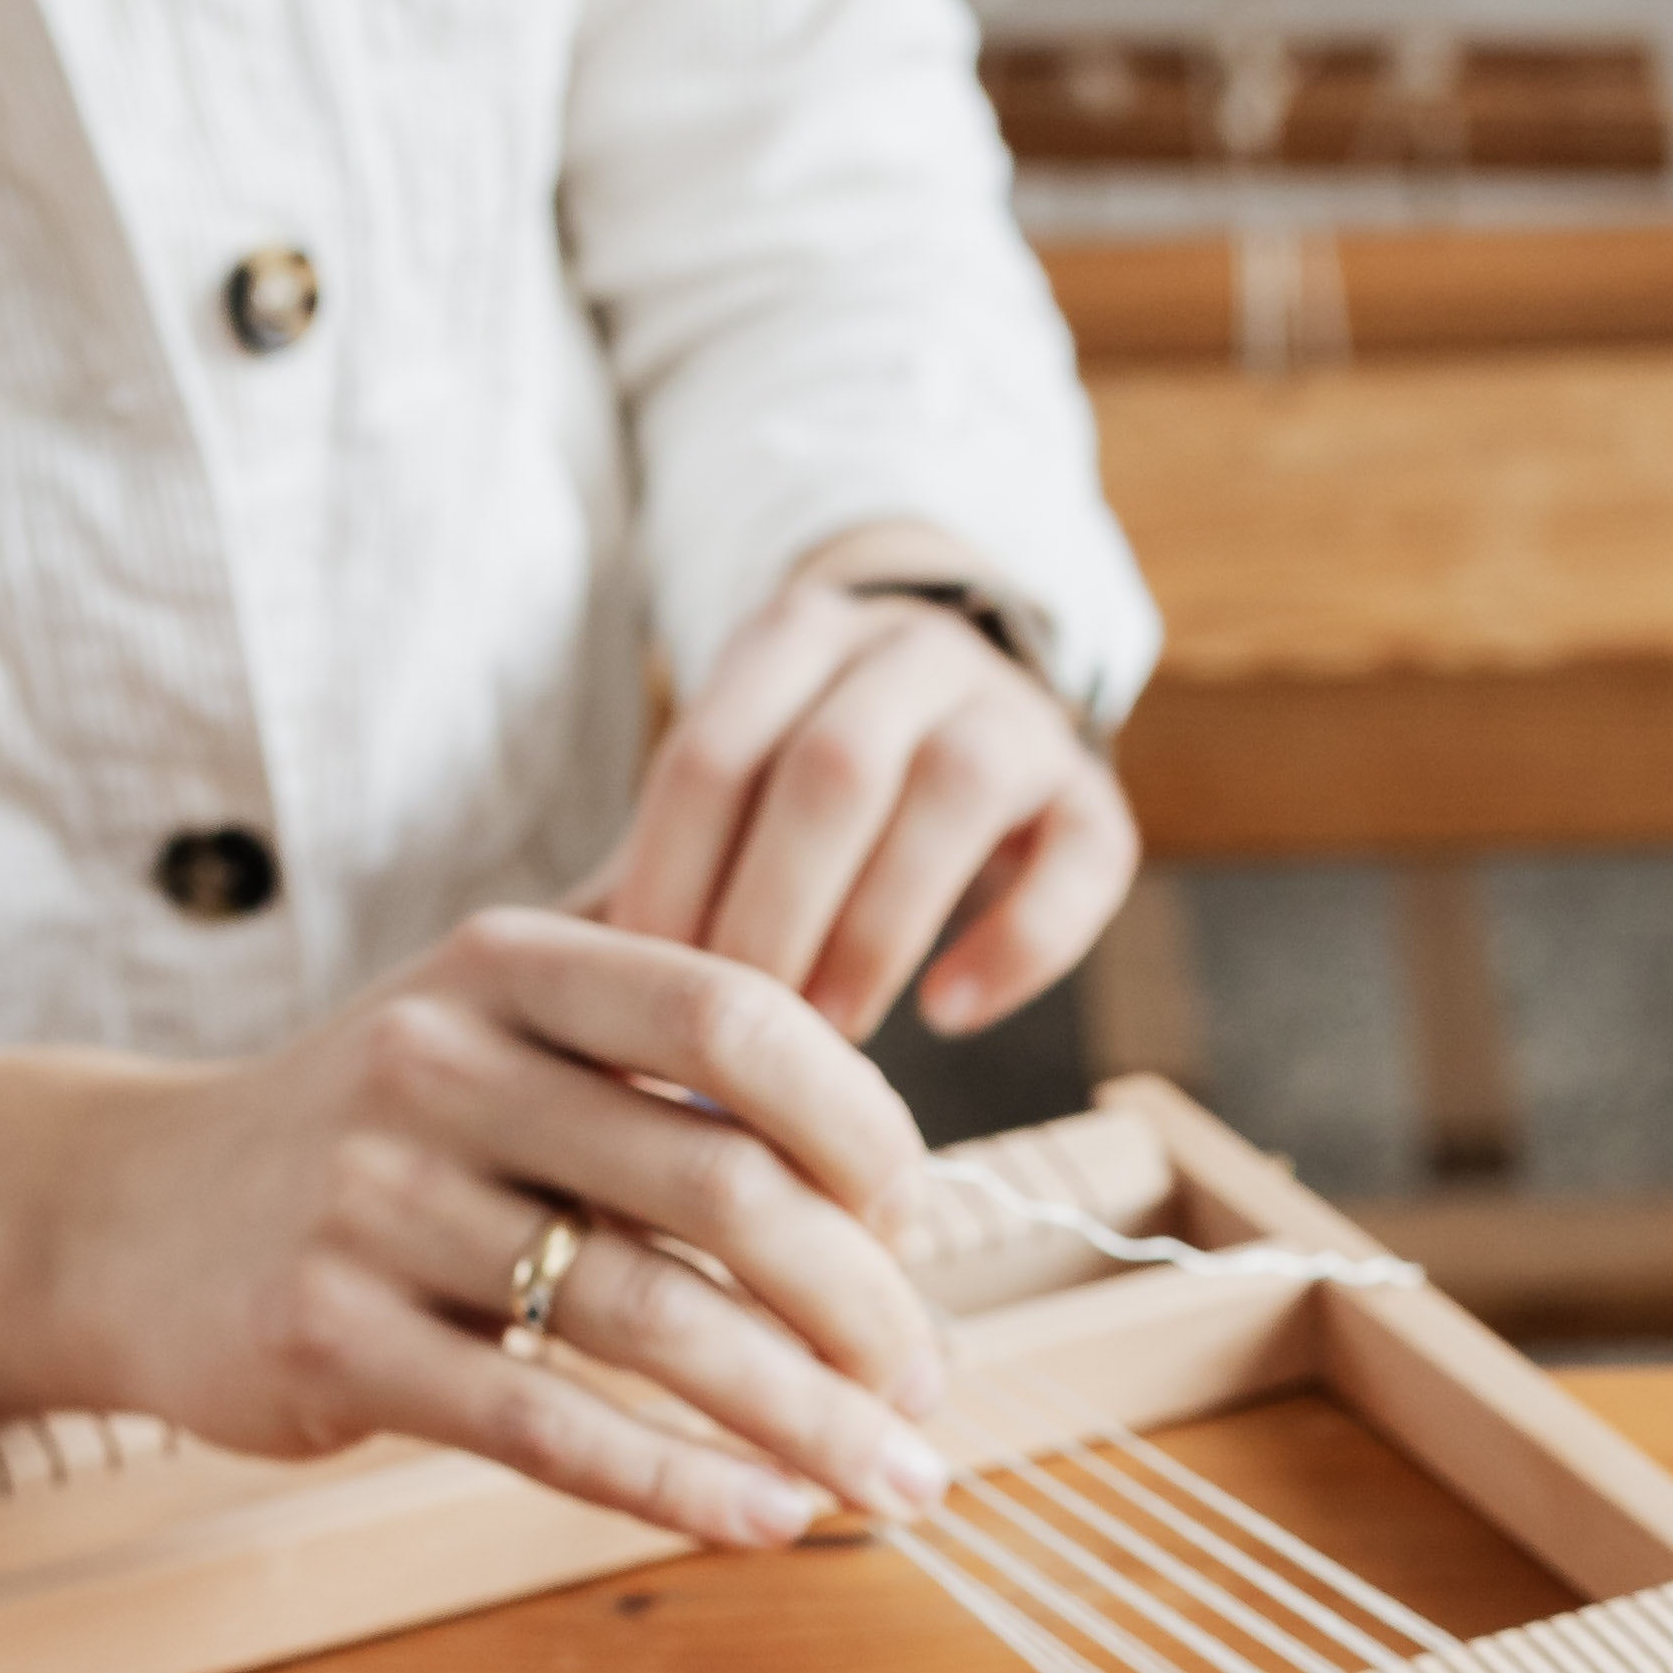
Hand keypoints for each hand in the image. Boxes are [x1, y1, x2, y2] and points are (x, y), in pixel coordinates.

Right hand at [0, 916, 951, 1548]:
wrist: (121, 1214)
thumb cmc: (366, 1128)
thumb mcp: (489, 1016)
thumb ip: (651, 1010)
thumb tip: (874, 1056)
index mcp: (507, 963)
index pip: (737, 1016)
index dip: (861, 1120)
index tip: (915, 1219)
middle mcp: (437, 1064)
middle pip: (720, 1188)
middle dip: (863, 1303)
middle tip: (928, 1381)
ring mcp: (375, 1205)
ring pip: (651, 1323)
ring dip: (805, 1415)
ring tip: (896, 1475)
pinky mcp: (330, 1341)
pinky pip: (544, 1426)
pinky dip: (679, 1483)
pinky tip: (772, 1522)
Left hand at [595, 529, 1134, 1037]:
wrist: (956, 717)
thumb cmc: (802, 790)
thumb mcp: (733, 786)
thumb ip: (666, 869)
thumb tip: (577, 1014)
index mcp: (795, 635)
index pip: (715, 749)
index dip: (672, 877)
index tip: (642, 988)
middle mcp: (912, 651)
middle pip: (834, 768)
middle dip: (774, 912)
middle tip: (736, 1036)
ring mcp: (1015, 712)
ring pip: (957, 791)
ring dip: (881, 926)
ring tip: (831, 1036)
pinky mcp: (1095, 794)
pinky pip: (1082, 860)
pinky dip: (1018, 942)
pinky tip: (950, 1012)